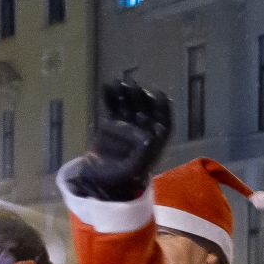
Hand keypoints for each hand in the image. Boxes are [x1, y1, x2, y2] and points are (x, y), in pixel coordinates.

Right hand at [71, 80, 172, 201]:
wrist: (100, 180)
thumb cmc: (122, 178)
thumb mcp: (134, 169)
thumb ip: (143, 154)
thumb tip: (149, 137)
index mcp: (154, 142)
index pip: (163, 121)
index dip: (162, 108)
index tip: (159, 94)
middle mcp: (143, 131)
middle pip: (145, 110)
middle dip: (141, 98)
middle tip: (133, 86)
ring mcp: (127, 126)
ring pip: (129, 106)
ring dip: (126, 94)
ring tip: (119, 83)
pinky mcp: (111, 123)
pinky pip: (112, 107)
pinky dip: (111, 97)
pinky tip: (108, 86)